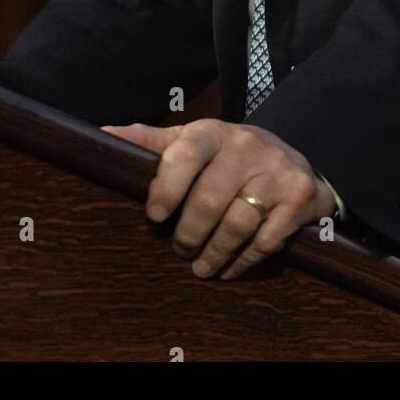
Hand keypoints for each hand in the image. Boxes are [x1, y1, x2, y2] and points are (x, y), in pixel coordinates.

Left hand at [100, 119, 336, 279]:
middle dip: (188, 234)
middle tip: (179, 250)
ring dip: (215, 253)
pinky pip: (268, 239)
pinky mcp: (299, 197)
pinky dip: (245, 260)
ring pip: (238, 223)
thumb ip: (150, 142)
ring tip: (201, 267)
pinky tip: (230, 268)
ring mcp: (276, 170)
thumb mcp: (191, 142)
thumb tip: (101, 134)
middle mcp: (247, 146)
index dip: (167, 186)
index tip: (154, 216)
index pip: (186, 153)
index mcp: (213, 132)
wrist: (293, 161)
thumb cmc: (227, 156)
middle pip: (209, 200)